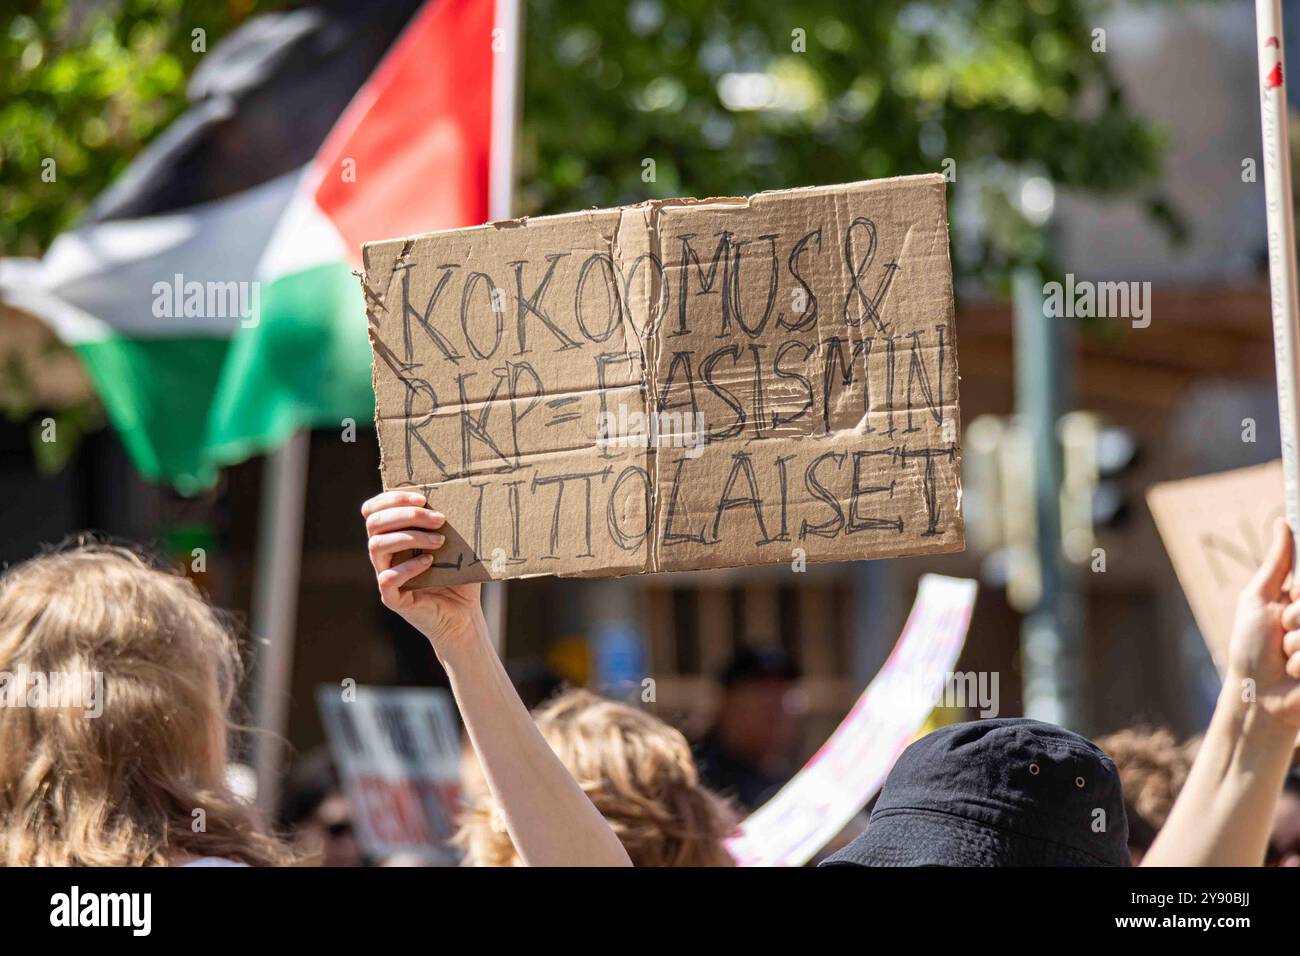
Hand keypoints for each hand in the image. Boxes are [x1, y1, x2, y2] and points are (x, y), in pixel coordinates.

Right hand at [362, 489, 487, 652]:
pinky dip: (408, 567)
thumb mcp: (454, 544)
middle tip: (439, 519)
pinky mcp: (392, 599)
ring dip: (410, 537)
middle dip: (406, 514)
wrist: (464, 616)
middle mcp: (384, 555)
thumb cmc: (458, 576)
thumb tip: (461, 494)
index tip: (422, 497)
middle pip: (374, 523)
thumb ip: (448, 523)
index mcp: (393, 537)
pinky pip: (388, 578)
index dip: (391, 498)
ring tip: (440, 541)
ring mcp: (385, 576)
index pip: (374, 510)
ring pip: (376, 546)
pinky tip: (429, 562)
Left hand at [1228, 519, 1299, 729]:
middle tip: (1282, 631)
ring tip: (1287, 655)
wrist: (1259, 697)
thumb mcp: (1258, 601)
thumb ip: (1276, 564)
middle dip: (1295, 616)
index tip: (1291, 599)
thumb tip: (1283, 523)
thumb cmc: (1252, 649)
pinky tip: (1296, 672)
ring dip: (1297, 643)